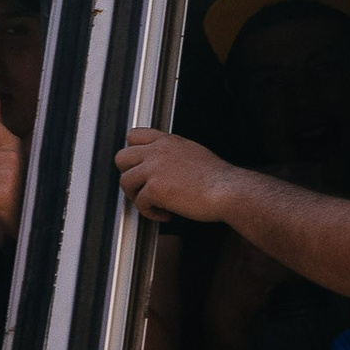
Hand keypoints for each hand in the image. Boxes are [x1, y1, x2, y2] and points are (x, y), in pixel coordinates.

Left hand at [113, 127, 239, 224]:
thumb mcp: (193, 152)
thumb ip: (172, 153)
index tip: (138, 166)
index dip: (132, 152)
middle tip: (142, 187)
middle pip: (121, 157)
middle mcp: (158, 151)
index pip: (134, 135)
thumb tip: (161, 164)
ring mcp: (154, 169)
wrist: (228, 190)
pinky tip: (166, 214)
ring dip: (137, 196)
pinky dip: (150, 213)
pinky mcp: (154, 189)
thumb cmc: (217, 178)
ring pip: (125, 181)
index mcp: (168, 141)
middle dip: (129, 175)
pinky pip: (139, 203)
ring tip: (154, 204)